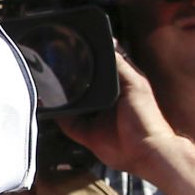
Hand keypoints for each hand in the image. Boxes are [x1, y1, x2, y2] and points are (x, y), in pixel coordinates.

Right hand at [57, 50, 181, 181]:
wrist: (146, 151)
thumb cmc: (147, 117)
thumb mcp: (135, 83)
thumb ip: (121, 65)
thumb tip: (109, 43)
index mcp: (116, 87)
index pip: (98, 71)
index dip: (87, 62)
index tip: (73, 50)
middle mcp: (104, 102)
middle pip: (82, 87)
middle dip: (69, 79)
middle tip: (54, 67)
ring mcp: (94, 119)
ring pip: (72, 105)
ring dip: (60, 97)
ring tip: (47, 84)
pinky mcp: (87, 135)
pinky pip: (68, 124)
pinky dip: (58, 116)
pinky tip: (50, 106)